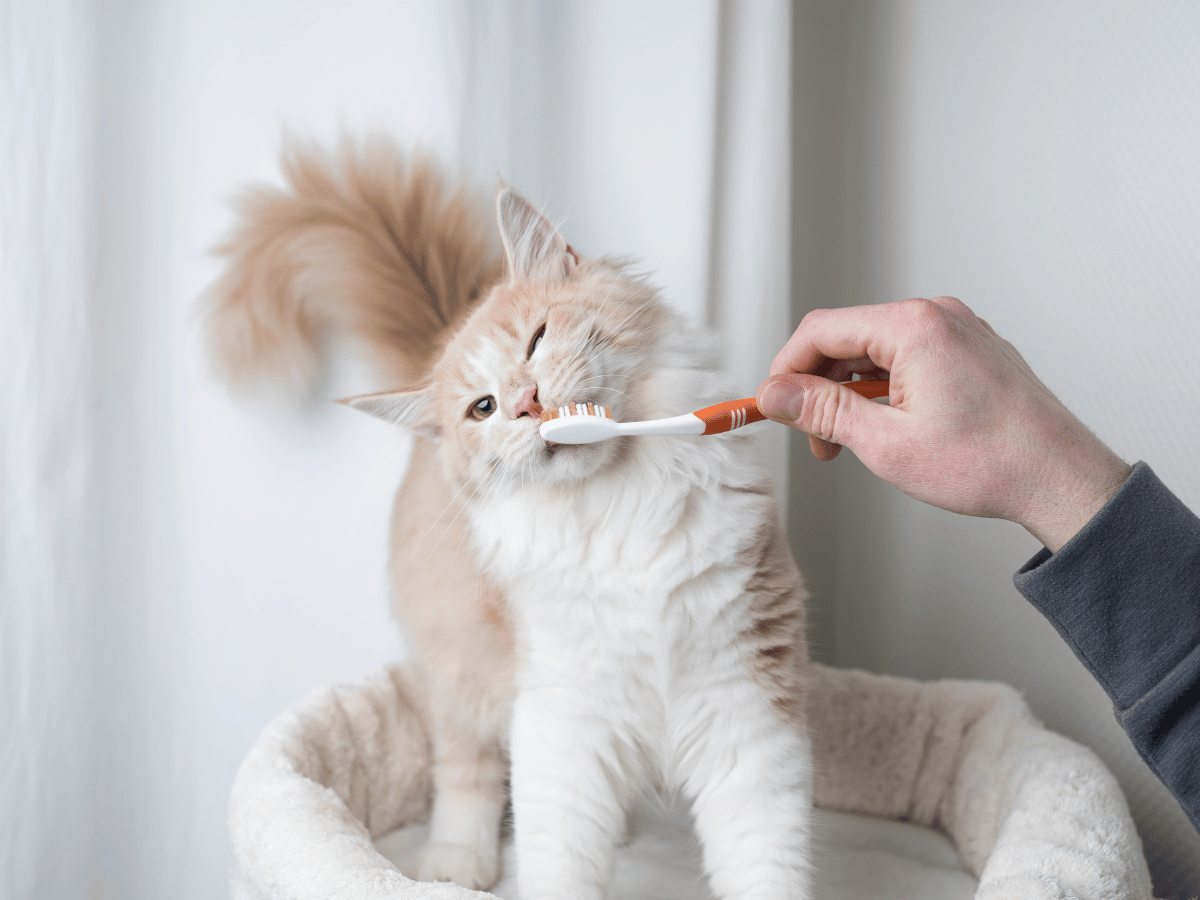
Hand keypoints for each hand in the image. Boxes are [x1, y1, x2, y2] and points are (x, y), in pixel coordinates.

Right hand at [756, 297, 1131, 551]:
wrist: (1060, 478)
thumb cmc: (990, 463)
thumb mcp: (885, 443)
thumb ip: (822, 411)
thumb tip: (777, 394)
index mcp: (914, 327)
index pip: (821, 330)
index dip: (785, 370)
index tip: (770, 405)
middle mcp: (937, 316)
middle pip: (847, 338)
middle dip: (819, 388)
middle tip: (814, 438)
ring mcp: (957, 330)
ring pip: (875, 350)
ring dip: (850, 393)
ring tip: (852, 442)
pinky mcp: (969, 349)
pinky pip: (907, 357)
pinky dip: (883, 389)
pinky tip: (887, 428)